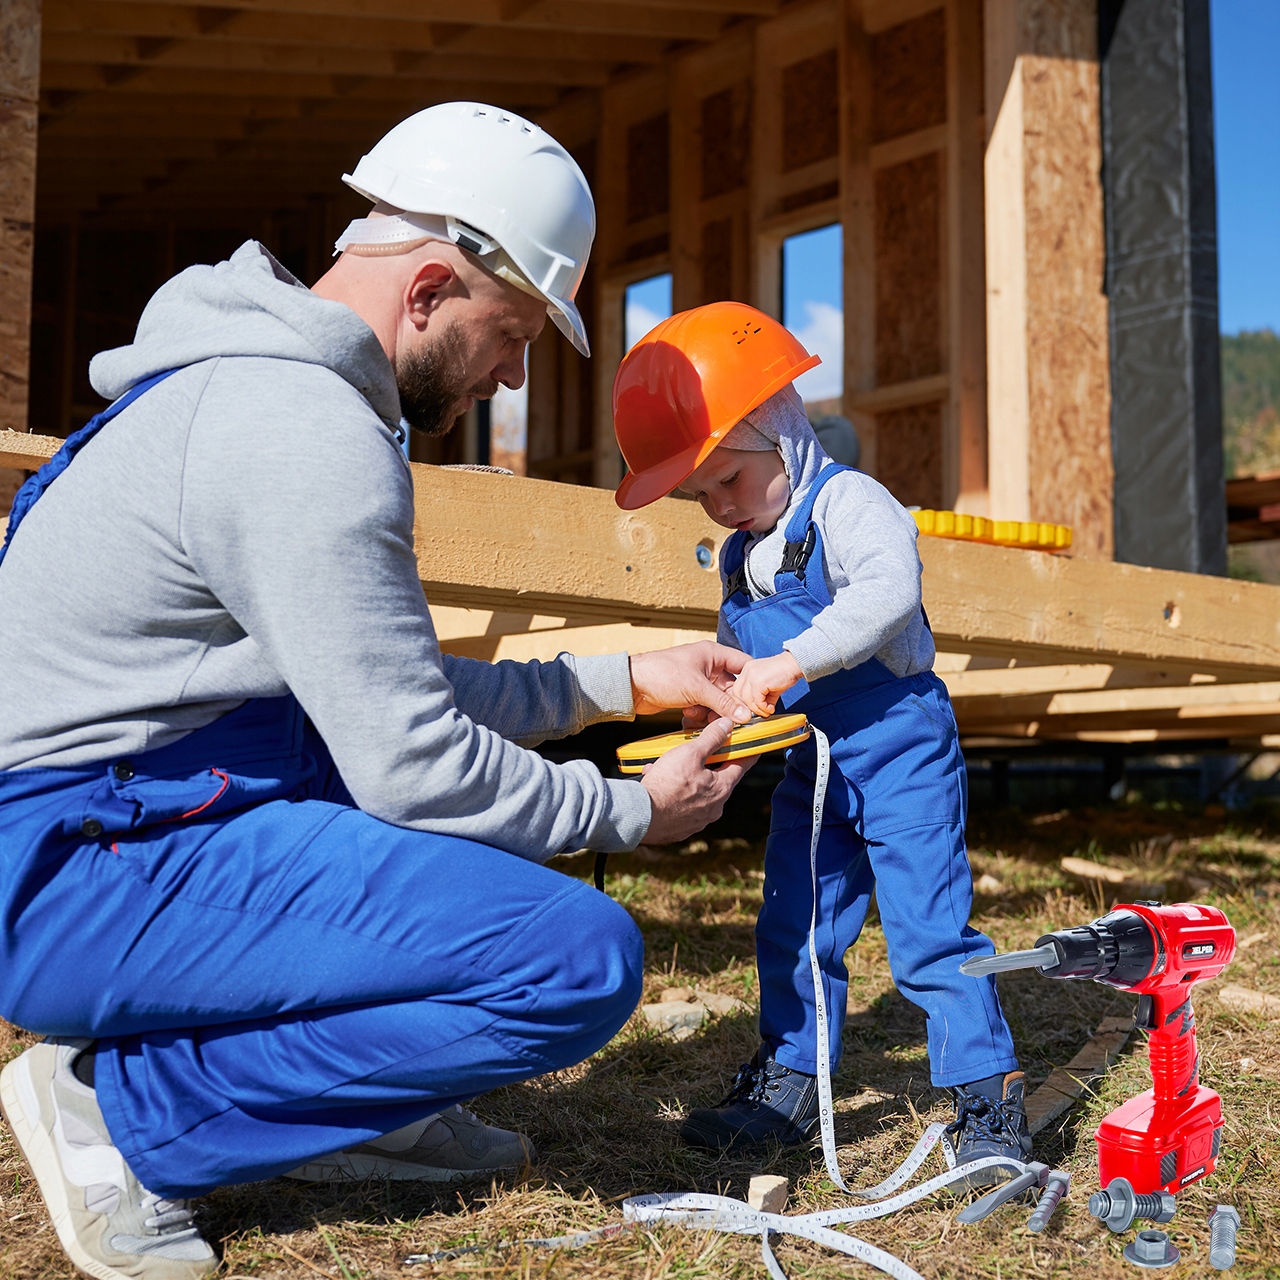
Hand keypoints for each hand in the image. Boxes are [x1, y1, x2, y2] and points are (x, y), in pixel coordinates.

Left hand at [630, 642, 751, 722]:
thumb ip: (723, 702)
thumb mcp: (697, 688)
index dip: (753, 681)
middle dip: (730, 704)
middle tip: (730, 717)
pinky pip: (705, 707)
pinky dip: (700, 714)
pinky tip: (688, 714)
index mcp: (713, 654)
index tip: (760, 700)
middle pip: (732, 688)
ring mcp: (699, 682)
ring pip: (719, 701)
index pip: (744, 665)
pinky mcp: (690, 695)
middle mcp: (709, 666)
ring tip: (700, 714)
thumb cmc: (661, 674)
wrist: (631, 686)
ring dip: (713, 711)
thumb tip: (745, 715)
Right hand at [640, 717, 757, 845]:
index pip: (742, 765)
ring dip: (688, 778)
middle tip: (700, 751)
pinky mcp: (682, 828)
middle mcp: (715, 808)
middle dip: (709, 764)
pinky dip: (676, 794)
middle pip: (719, 779)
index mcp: (722, 788)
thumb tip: (727, 724)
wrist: (642, 816)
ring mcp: (699, 820)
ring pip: (699, 792)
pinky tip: (660, 784)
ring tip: (669, 768)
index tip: (752, 744)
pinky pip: (683, 805)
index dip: (747, 751)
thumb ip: (711, 738)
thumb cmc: (668, 784)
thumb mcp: (690, 753)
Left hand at [732, 651, 804, 717]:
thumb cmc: (785, 672)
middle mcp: (747, 671)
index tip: (753, 709)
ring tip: (767, 710)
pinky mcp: (759, 681)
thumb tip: (763, 711)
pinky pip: (757, 700)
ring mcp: (751, 675)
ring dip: (757, 709)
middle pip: (737, 694)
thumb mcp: (770, 687)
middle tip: (760, 712)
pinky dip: (764, 707)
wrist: (794, 664)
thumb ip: (763, 698)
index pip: (737, 689)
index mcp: (747, 670)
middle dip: (747, 706)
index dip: (743, 702)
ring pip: (746, 699)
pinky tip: (771, 708)